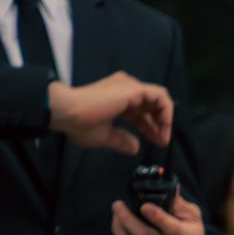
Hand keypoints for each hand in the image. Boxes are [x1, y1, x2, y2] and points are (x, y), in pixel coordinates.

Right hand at [48, 71, 173, 154]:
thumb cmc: (79, 123)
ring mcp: (130, 86)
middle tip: (162, 142)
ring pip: (158, 99)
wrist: (68, 112)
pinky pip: (160, 96)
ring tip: (164, 138)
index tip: (155, 141)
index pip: (141, 111)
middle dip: (160, 124)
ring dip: (165, 119)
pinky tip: (164, 127)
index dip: (150, 127)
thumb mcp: (105, 136)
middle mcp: (125, 88)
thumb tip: (135, 148)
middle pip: (151, 105)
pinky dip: (166, 112)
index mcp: (118, 98)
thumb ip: (121, 140)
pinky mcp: (134, 89)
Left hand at [113, 192, 211, 234]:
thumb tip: (167, 184)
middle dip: (125, 218)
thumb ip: (178, 203)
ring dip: (118, 229)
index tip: (144, 206)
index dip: (155, 215)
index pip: (170, 228)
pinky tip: (119, 234)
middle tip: (117, 205)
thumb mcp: (193, 219)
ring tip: (116, 218)